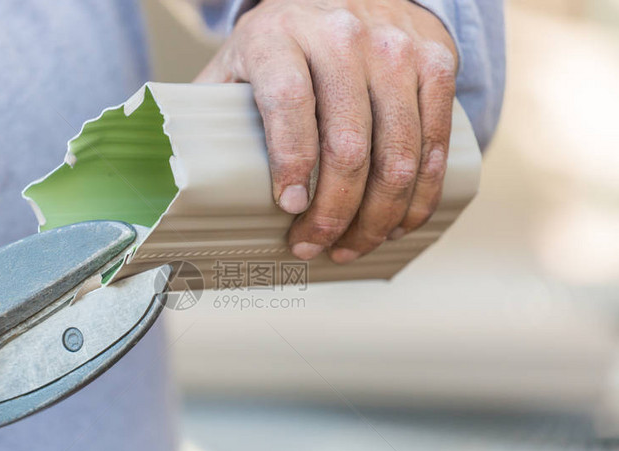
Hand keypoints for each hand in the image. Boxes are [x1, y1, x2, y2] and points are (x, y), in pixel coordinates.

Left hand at [196, 0, 457, 262]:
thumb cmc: (284, 44)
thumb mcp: (239, 62)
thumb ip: (214, 110)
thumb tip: (182, 179)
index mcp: (280, 35)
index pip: (289, 102)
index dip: (291, 162)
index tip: (290, 208)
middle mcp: (343, 36)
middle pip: (349, 142)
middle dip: (334, 212)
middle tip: (314, 247)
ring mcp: (396, 49)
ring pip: (399, 153)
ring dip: (377, 217)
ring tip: (352, 246)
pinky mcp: (436, 63)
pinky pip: (435, 143)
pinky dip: (419, 196)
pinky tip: (395, 224)